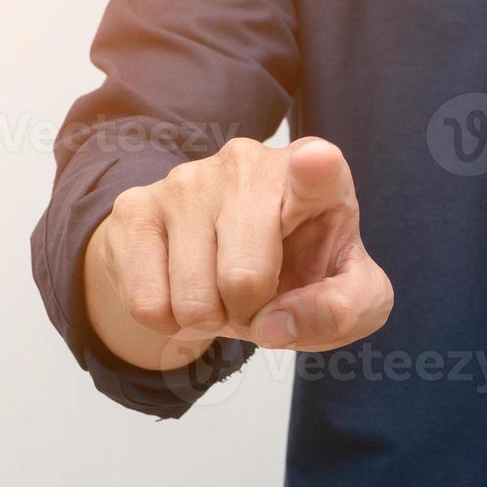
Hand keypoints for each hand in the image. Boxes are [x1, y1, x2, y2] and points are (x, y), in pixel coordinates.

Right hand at [85, 137, 393, 366]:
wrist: (222, 262)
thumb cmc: (299, 269)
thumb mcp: (351, 297)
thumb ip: (344, 310)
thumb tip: (274, 325)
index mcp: (316, 178)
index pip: (318, 171)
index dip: (316, 169)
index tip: (317, 162)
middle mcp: (248, 164)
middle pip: (244, 279)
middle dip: (249, 313)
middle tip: (254, 297)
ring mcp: (186, 180)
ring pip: (192, 299)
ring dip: (208, 319)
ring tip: (219, 291)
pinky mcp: (136, 206)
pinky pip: (147, 304)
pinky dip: (168, 321)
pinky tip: (181, 289)